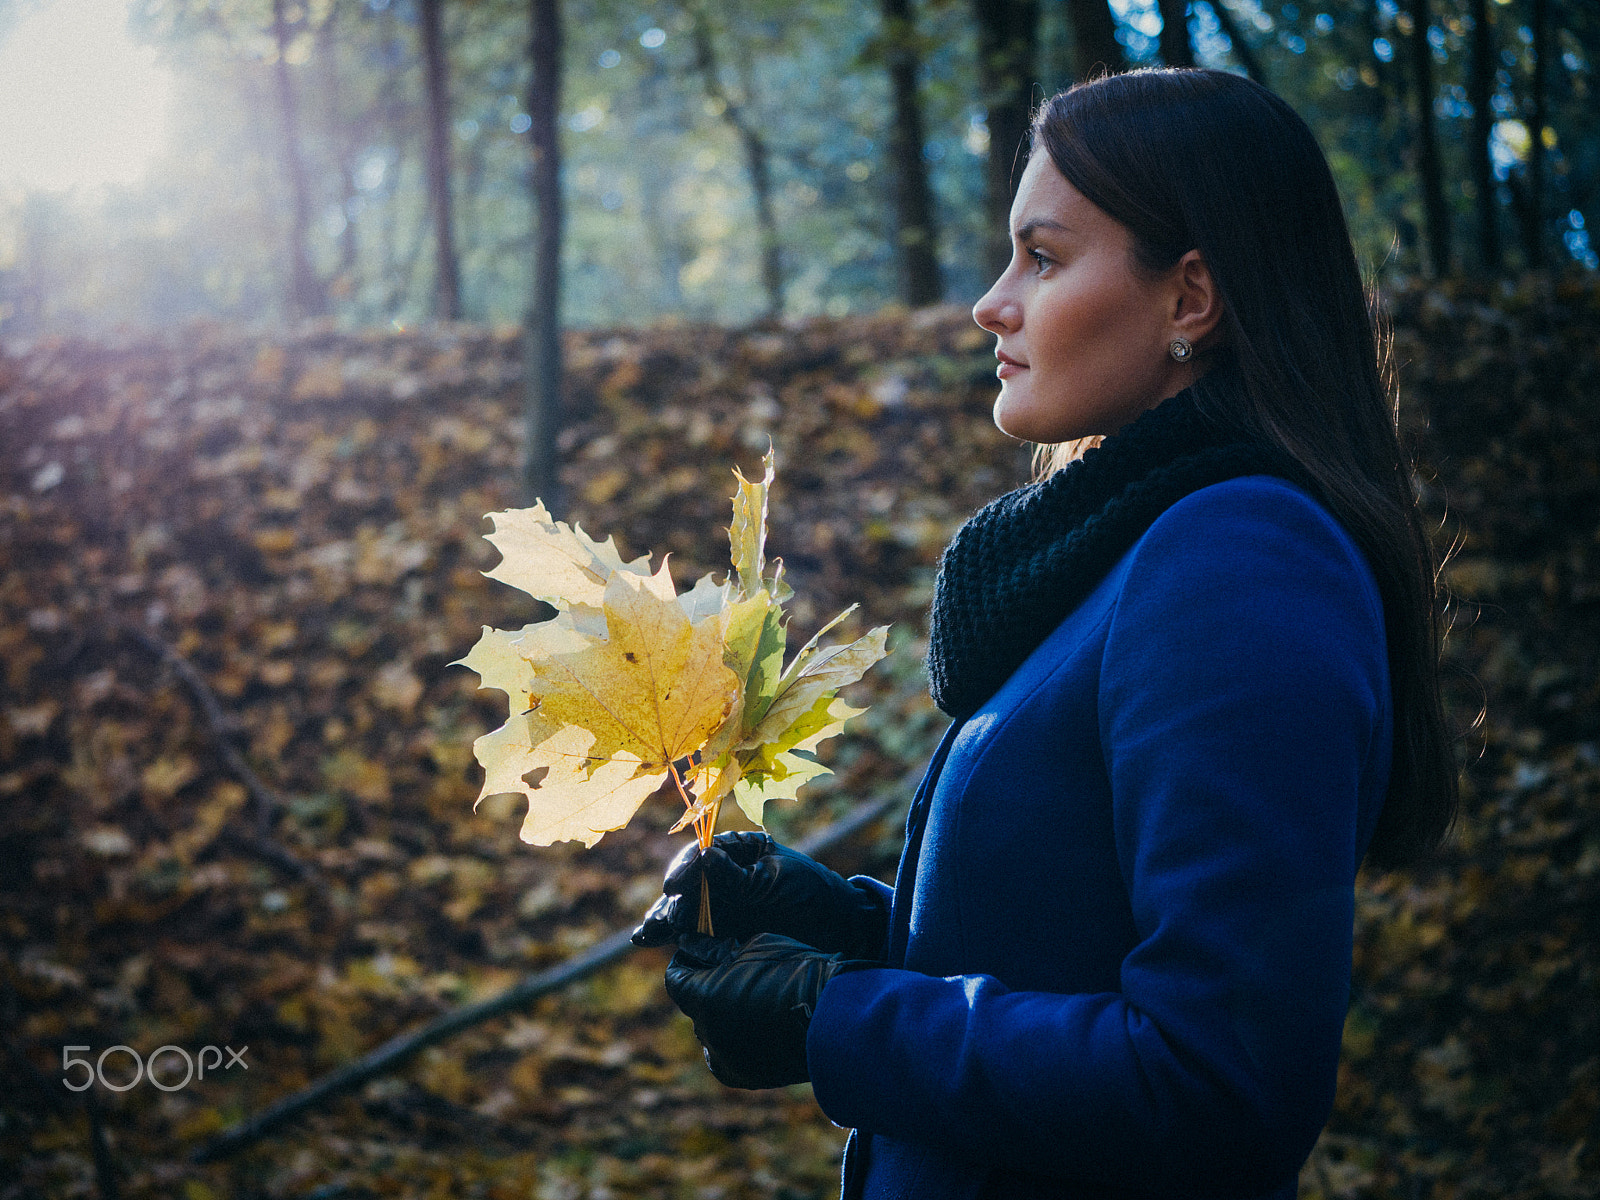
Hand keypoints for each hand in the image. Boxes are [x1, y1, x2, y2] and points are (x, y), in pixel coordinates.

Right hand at [630, 831, 887, 958]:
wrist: (839, 933)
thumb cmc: (812, 894)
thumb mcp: (776, 880)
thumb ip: (738, 875)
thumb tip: (704, 855)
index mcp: (740, 852)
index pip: (702, 855)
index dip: (685, 870)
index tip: (674, 888)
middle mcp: (724, 878)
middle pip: (687, 887)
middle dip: (670, 903)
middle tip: (657, 921)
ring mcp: (722, 907)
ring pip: (684, 912)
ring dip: (665, 921)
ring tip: (646, 934)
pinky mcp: (722, 934)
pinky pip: (693, 934)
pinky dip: (675, 938)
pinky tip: (651, 940)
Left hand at [664, 932, 872, 1088]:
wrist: (837, 1017)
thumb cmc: (798, 972)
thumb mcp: (757, 946)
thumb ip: (717, 950)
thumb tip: (694, 946)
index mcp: (704, 997)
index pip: (675, 979)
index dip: (686, 962)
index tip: (700, 953)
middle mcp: (707, 1033)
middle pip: (694, 1007)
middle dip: (707, 988)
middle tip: (735, 973)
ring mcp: (726, 1059)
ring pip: (711, 1032)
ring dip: (721, 1016)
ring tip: (753, 1000)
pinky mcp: (746, 1076)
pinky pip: (727, 1055)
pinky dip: (734, 1041)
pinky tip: (759, 1026)